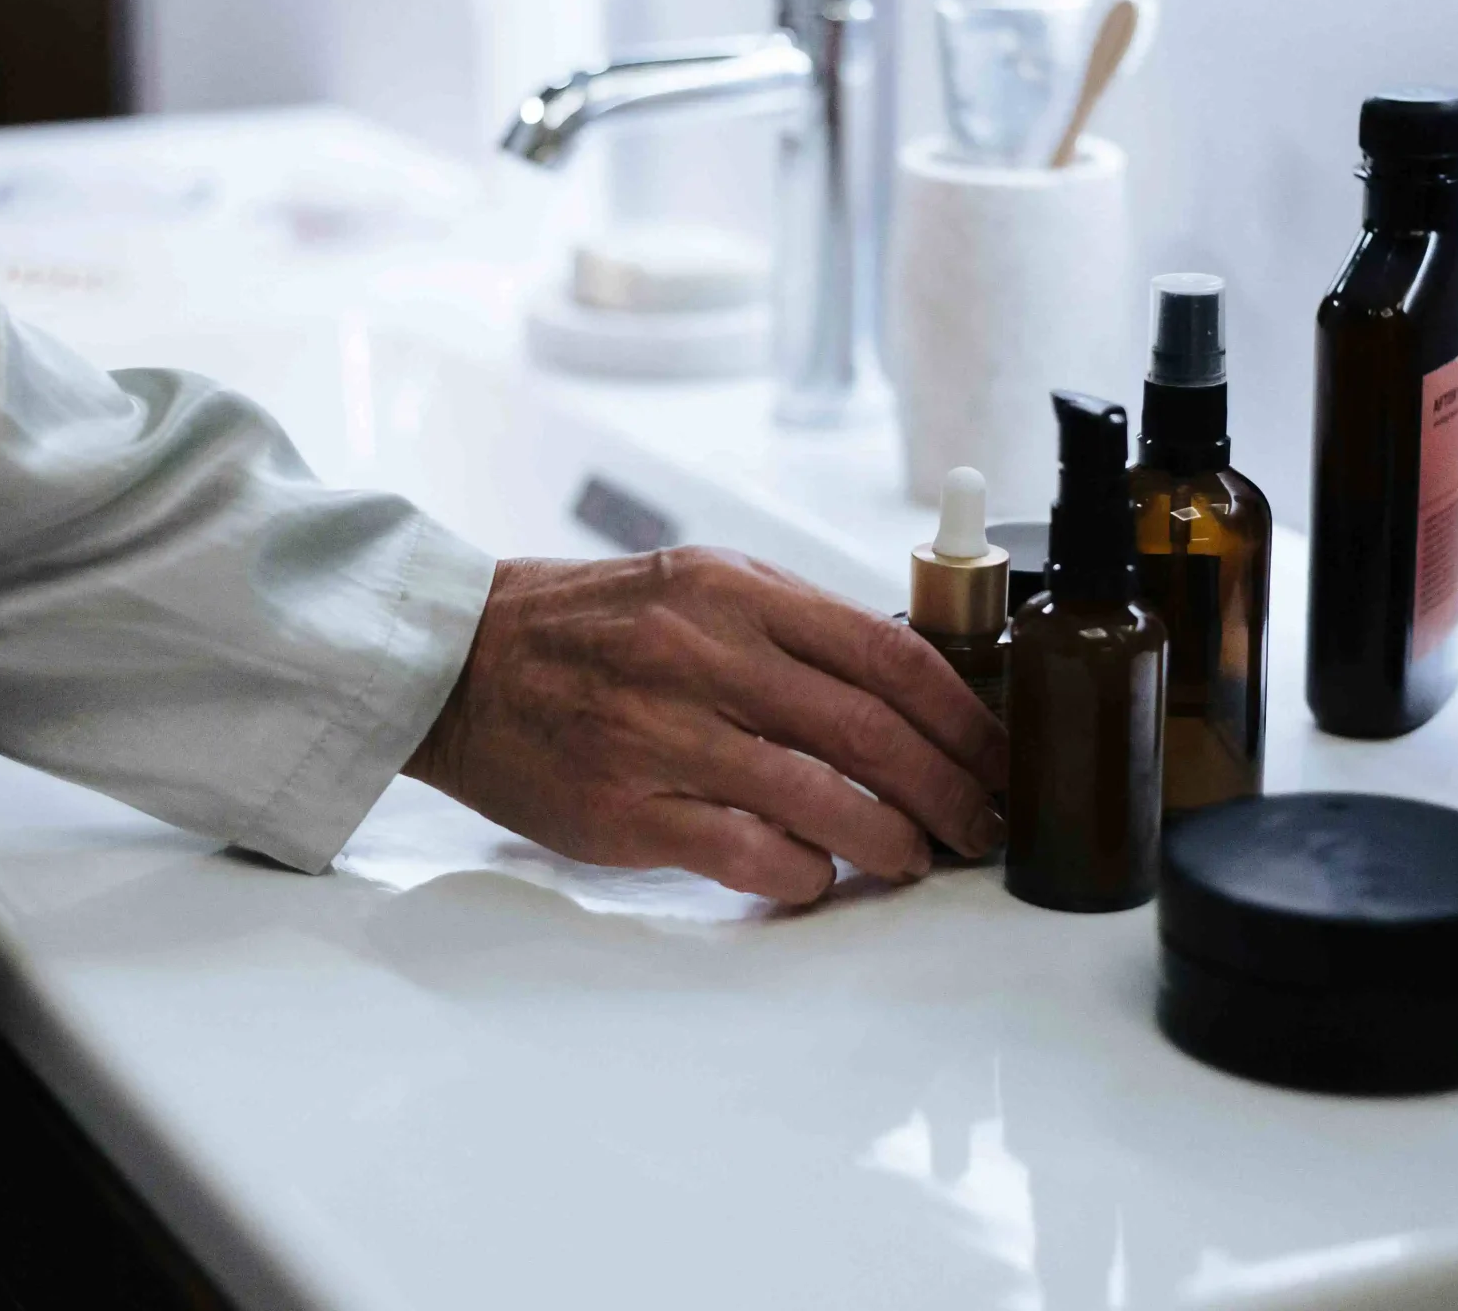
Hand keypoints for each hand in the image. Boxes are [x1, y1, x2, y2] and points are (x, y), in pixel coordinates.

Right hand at [405, 549, 1008, 903]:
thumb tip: (907, 686)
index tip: (1000, 757)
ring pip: (820, 796)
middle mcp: (703, 653)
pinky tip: (817, 875)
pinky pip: (746, 851)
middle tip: (980, 825)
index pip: (888, 652)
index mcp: (734, 590)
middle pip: (871, 730)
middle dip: (949, 788)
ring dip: (891, 838)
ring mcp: (662, 732)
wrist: (458, 659)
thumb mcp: (695, 583)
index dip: (963, 716)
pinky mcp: (625, 807)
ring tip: (917, 857)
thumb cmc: (587, 626)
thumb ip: (792, 626)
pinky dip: (803, 872)